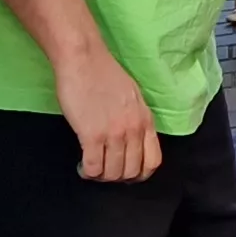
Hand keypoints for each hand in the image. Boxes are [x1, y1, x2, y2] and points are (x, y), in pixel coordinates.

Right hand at [55, 47, 161, 183]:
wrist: (83, 58)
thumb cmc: (104, 73)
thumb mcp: (133, 96)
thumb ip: (136, 119)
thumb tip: (132, 139)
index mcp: (145, 120)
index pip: (153, 161)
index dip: (139, 173)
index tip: (126, 172)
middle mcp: (133, 129)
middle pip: (131, 171)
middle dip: (117, 177)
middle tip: (105, 170)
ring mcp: (113, 134)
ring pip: (112, 173)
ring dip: (101, 176)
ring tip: (92, 168)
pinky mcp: (92, 135)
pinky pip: (93, 168)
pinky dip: (88, 172)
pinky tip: (82, 166)